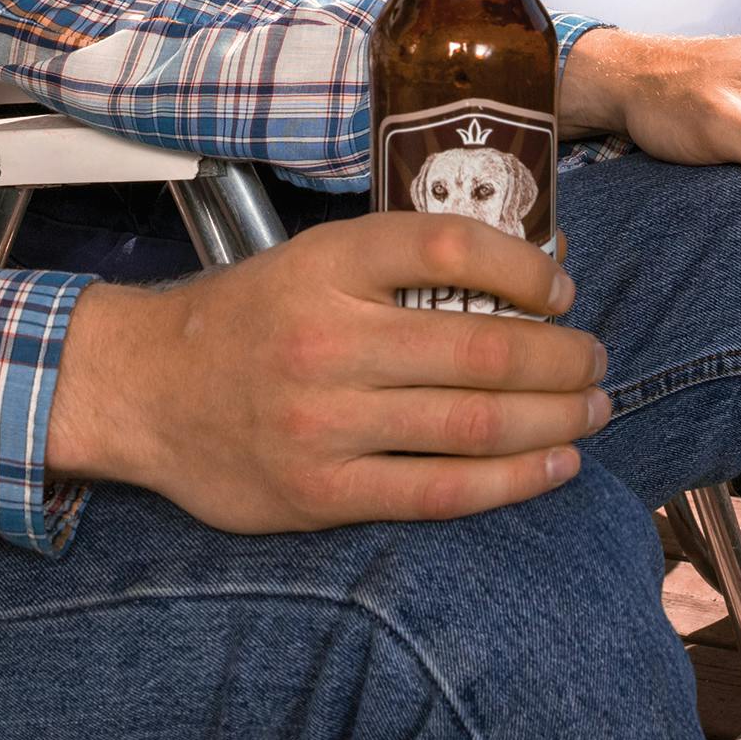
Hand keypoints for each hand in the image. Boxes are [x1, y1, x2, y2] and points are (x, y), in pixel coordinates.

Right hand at [46, 216, 608, 531]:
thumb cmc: (245, 320)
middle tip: (596, 360)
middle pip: (480, 348)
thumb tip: (532, 268)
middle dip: (561, 359)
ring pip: (472, 424)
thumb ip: (401, 265)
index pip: (449, 247)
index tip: (562, 289)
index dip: (525, 269)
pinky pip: (440, 492)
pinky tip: (553, 465)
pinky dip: (511, 480)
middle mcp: (328, 340)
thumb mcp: (311, 262)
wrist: (144, 390)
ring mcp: (325, 422)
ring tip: (590, 411)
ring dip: (553, 420)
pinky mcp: (322, 492)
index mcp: (327, 265)